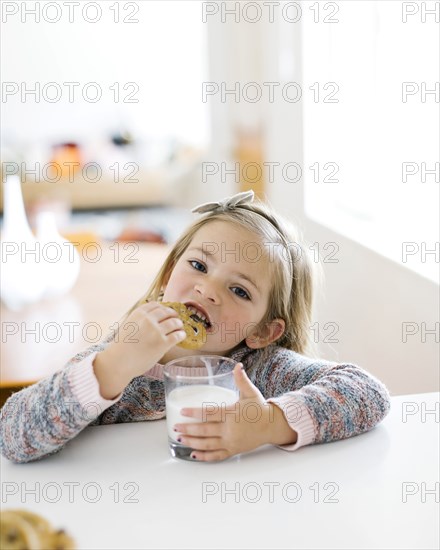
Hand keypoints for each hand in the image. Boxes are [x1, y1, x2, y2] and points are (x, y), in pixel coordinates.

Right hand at [94, 302, 185, 398]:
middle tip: (176, 319)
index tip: (166, 312)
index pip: (156, 305)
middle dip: (173, 314)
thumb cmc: (121, 348)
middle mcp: (148, 319)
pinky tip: (181, 336)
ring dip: (179, 324)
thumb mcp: (127, 326)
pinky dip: (181, 335)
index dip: (163, 308)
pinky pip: (177, 335)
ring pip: (175, 322)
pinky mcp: (162, 343)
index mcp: (138, 313)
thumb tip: (150, 320)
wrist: (118, 362)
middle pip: (167, 312)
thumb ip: (139, 321)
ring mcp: (156, 331)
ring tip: (180, 328)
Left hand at [173, 363, 295, 461]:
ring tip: (179, 439)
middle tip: (175, 427)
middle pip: (205, 430)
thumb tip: (237, 365)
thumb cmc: (259, 408)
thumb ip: (241, 380)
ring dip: (192, 442)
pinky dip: (204, 457)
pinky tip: (192, 455)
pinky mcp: (233, 451)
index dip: (194, 413)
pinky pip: (216, 456)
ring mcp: (231, 442)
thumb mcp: (250, 392)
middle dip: (188, 429)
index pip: (209, 413)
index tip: (182, 411)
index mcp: (232, 414)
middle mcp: (230, 430)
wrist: (272, 426)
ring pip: (208, 444)